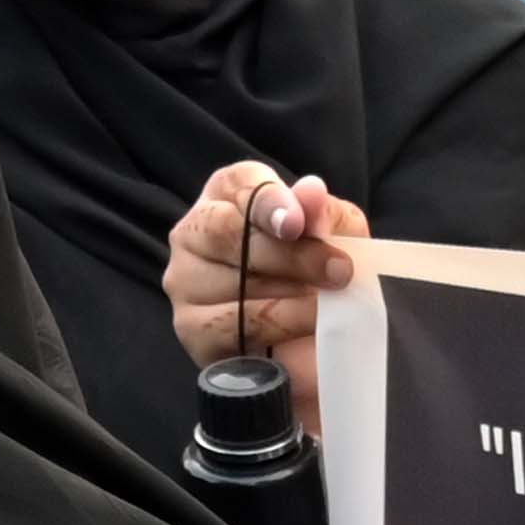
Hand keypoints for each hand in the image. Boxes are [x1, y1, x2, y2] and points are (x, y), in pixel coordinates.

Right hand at [166, 162, 369, 382]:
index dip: (270, 202)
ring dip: (294, 292)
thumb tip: (311, 191)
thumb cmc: (316, 270)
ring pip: (236, 281)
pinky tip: (310, 324)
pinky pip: (238, 323)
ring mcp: (185, 280)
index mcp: (227, 194)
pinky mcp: (191, 327)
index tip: (297, 224)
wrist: (312, 339)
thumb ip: (323, 212)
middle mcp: (194, 231)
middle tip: (339, 271)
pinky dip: (283, 323)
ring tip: (329, 300)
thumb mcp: (335, 233)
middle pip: (229, 231)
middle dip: (291, 254)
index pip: (239, 184)